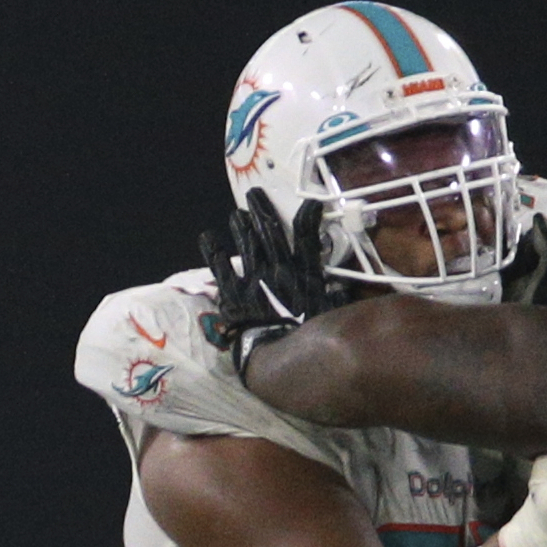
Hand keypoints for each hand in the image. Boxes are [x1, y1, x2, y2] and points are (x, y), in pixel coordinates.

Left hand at [202, 190, 331, 381]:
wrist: (279, 352)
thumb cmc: (309, 334)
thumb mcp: (330, 312)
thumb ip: (336, 297)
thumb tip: (341, 291)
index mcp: (303, 271)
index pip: (305, 235)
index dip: (307, 216)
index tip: (309, 202)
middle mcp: (277, 267)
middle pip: (269, 232)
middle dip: (262, 210)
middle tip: (254, 193)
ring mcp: (253, 278)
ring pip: (246, 244)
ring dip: (240, 227)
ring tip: (236, 214)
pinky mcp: (233, 292)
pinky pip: (220, 268)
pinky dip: (213, 252)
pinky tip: (206, 236)